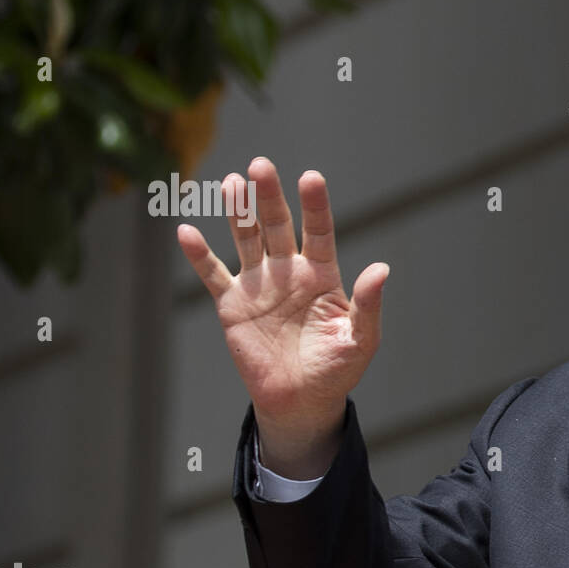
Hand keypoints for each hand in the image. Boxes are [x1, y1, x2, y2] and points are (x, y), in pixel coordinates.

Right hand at [176, 158, 388, 465]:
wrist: (301, 401)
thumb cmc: (337, 369)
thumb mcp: (361, 339)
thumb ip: (368, 304)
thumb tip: (381, 269)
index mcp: (322, 274)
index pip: (319, 231)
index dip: (315, 205)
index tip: (311, 178)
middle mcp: (289, 270)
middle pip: (277, 225)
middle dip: (269, 197)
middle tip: (260, 167)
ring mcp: (259, 283)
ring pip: (246, 239)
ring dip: (238, 213)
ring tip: (232, 185)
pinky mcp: (233, 303)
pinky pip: (213, 274)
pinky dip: (199, 255)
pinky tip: (187, 231)